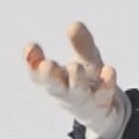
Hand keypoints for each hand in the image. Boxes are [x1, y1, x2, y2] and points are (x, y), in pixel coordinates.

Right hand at [25, 21, 131, 138]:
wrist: (103, 114)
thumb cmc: (87, 82)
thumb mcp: (84, 61)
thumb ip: (80, 44)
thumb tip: (74, 25)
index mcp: (55, 82)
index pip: (39, 74)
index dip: (32, 62)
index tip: (30, 47)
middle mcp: (66, 93)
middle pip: (54, 87)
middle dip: (49, 77)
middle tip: (46, 65)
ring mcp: (84, 101)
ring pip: (78, 92)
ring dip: (76, 80)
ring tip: (75, 67)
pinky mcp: (103, 106)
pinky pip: (105, 95)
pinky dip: (107, 84)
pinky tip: (109, 70)